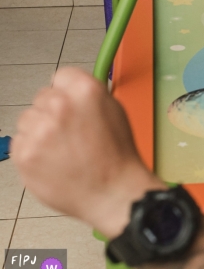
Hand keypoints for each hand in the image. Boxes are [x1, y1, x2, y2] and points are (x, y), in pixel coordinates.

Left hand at [11, 67, 164, 238]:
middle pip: (42, 97)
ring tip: (63, 150)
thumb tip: (72, 91)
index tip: (73, 105)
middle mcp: (59, 105)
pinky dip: (33, 151)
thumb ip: (91, 96)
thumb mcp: (116, 112)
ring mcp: (39, 130)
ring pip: (28, 119)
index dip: (68, 92)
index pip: (61, 76)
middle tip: (71, 134)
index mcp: (85, 90)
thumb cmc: (117, 157)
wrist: (113, 193)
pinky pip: (20, 142)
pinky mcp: (24, 153)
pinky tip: (54, 161)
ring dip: (40, 131)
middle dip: (54, 112)